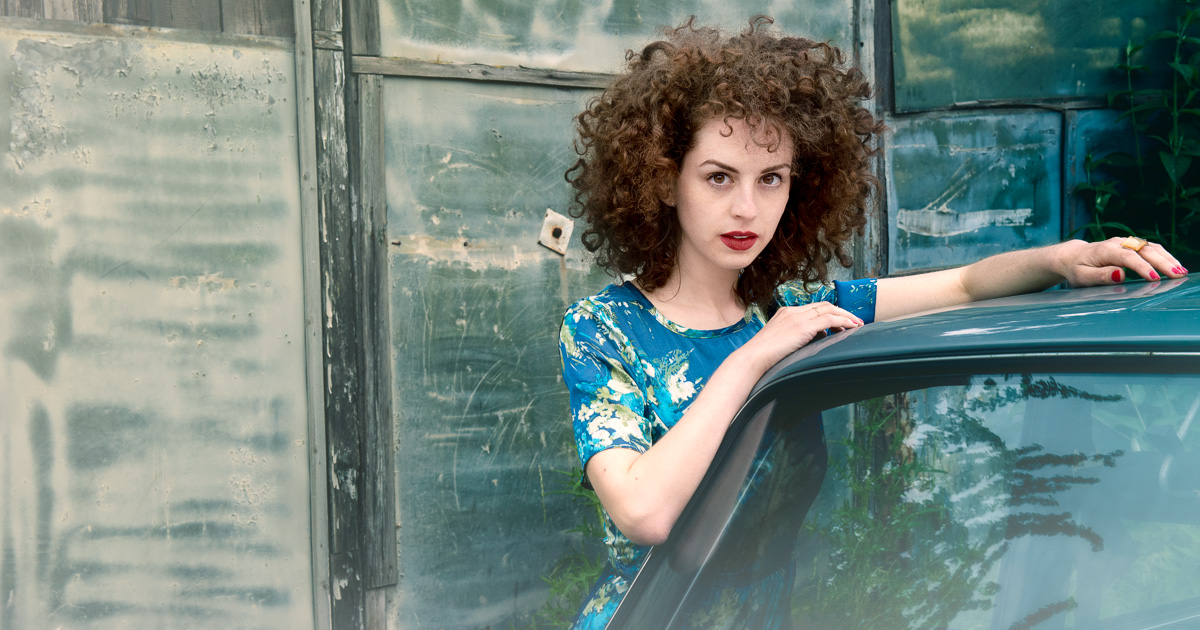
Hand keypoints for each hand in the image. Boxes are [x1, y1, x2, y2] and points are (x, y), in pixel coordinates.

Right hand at [741, 301, 863, 370]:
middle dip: (842, 312)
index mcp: (786, 312)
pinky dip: (844, 321)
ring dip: (846, 316)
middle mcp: (793, 311)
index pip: (814, 307)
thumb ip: (794, 338)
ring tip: (857, 325)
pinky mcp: (802, 326)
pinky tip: (851, 328)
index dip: (831, 312)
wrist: (752, 358)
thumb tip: (812, 342)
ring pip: (830, 309)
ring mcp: (797, 317)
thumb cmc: (762, 357)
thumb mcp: (779, 342)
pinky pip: (830, 319)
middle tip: (855, 322)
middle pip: (824, 305)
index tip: (842, 322)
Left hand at [1056, 238, 1188, 285]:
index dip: (1142, 267)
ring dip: (1167, 259)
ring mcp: (1126, 242)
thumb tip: (1120, 275)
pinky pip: (1151, 248)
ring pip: (1151, 247)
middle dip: (1162, 263)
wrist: (1073, 256)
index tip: (1154, 279)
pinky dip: (1164, 256)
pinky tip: (1174, 266)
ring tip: (1181, 272)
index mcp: (1105, 250)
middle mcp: (1118, 243)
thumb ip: (1099, 276)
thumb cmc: (1077, 269)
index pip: (1127, 258)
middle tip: (1177, 275)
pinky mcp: (1132, 245)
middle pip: (1144, 250)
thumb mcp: (1082, 277)